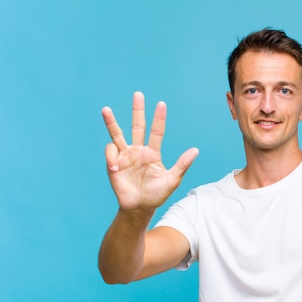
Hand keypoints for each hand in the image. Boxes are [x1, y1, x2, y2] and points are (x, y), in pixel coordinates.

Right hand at [102, 92, 198, 211]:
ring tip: (105, 109)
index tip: (161, 104)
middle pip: (137, 126)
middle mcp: (138, 150)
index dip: (159, 118)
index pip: (157, 132)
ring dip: (111, 122)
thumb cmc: (157, 195)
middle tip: (138, 94)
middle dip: (138, 110)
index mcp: (153, 153)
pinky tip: (116, 168)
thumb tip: (196, 150)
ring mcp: (125, 156)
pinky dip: (112, 157)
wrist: (139, 207)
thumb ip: (182, 165)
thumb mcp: (172, 180)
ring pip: (117, 134)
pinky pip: (111, 152)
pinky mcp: (113, 163)